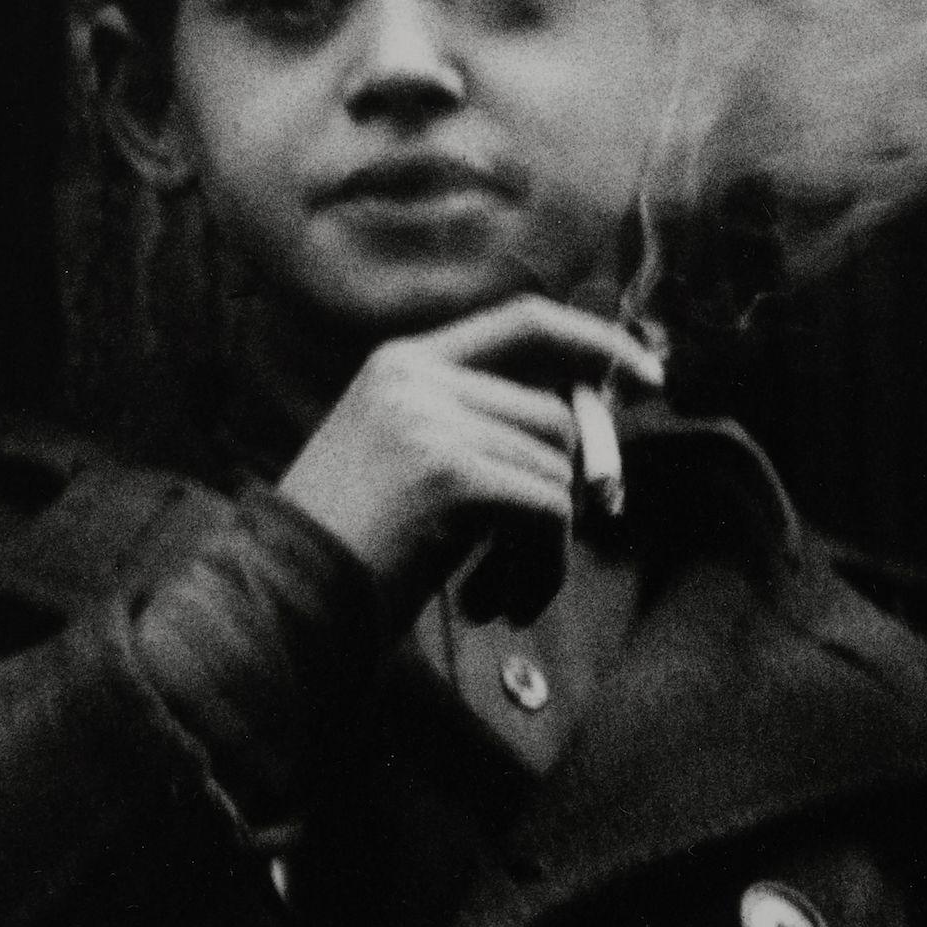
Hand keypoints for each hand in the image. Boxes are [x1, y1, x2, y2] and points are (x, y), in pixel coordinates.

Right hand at [274, 297, 670, 602]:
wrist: (278, 600)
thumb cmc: (341, 550)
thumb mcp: (402, 464)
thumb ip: (477, 430)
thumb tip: (585, 430)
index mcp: (401, 363)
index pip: (523, 321)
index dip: (594, 341)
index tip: (648, 375)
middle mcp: (417, 377)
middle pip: (553, 416)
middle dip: (566, 494)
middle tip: (534, 561)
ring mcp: (433, 421)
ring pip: (557, 471)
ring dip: (544, 549)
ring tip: (494, 593)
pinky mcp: (452, 474)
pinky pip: (550, 513)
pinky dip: (541, 571)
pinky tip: (493, 604)